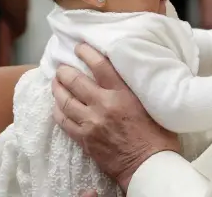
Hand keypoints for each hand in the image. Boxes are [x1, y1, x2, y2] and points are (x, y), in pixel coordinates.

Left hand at [53, 43, 179, 191]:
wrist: (149, 165)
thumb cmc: (156, 134)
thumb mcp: (148, 102)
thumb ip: (132, 87)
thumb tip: (123, 73)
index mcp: (121, 93)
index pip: (99, 66)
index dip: (87, 53)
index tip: (79, 47)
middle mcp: (103, 105)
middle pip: (76, 81)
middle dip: (65, 71)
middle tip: (61, 67)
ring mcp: (91, 123)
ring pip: (65, 101)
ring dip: (57, 89)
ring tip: (55, 82)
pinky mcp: (85, 140)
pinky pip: (64, 122)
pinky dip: (58, 111)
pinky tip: (56, 106)